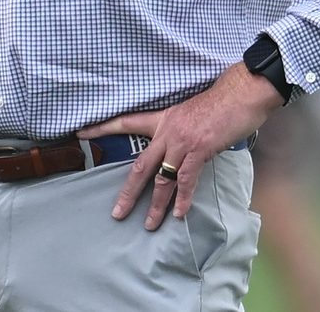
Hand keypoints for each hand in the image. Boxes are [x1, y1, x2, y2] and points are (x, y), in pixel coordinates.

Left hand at [79, 63, 280, 229]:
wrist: (239, 94)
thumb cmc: (218, 103)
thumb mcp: (188, 112)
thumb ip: (178, 129)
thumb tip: (174, 148)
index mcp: (161, 119)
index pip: (125, 122)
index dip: (101, 128)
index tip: (80, 134)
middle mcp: (167, 132)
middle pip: (140, 166)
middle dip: (128, 192)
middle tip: (117, 213)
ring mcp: (182, 143)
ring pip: (162, 180)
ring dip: (155, 205)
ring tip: (149, 224)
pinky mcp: (199, 150)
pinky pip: (186, 180)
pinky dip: (183, 199)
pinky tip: (179, 214)